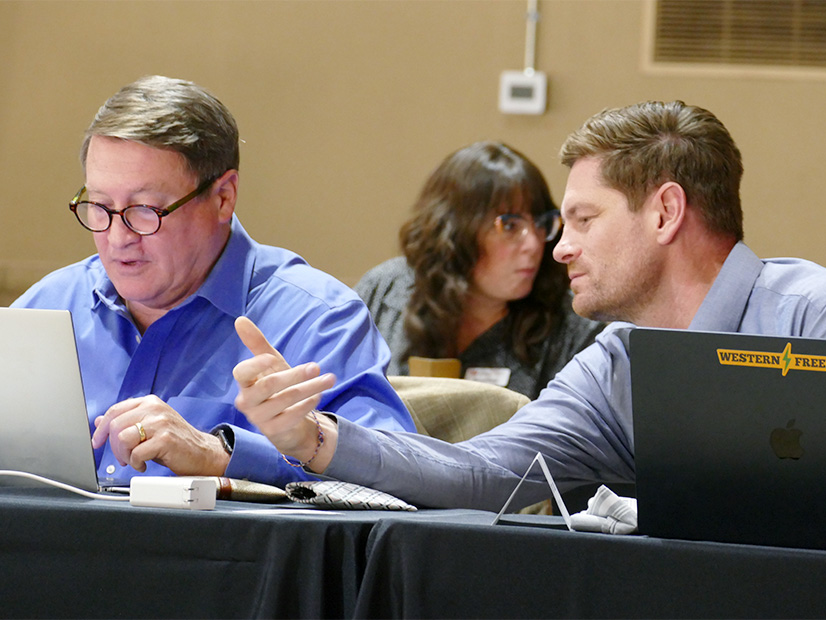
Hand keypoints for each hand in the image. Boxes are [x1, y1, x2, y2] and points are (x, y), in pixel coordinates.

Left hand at [91, 395, 229, 474]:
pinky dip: (136, 463)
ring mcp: (161, 422)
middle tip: (123, 457)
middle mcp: (155, 408)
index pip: (115, 410)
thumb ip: (126, 422)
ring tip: (135, 460)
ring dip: (125, 455)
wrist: (203, 453)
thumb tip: (99, 421)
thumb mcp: (149, 428)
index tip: (97, 442)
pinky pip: (137, 453)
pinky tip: (144, 464)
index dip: (102, 429)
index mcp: (150, 402)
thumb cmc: (176, 442)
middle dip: (115, 447)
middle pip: (116, 425)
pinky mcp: (165, 439)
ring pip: (124, 438)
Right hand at [233, 316, 337, 470]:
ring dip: (310, 388)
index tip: (272, 357)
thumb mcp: (270, 364)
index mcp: (244, 383)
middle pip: (269, 385)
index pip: (241, 373)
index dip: (255, 365)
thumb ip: (257, 344)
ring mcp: (259, 418)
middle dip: (295, 375)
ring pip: (285, 400)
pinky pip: (291, 416)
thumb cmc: (277, 387)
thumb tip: (240, 319)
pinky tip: (318, 396)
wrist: (287, 421)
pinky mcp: (273, 431)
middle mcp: (247, 401)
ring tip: (329, 379)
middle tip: (317, 366)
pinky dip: (307, 405)